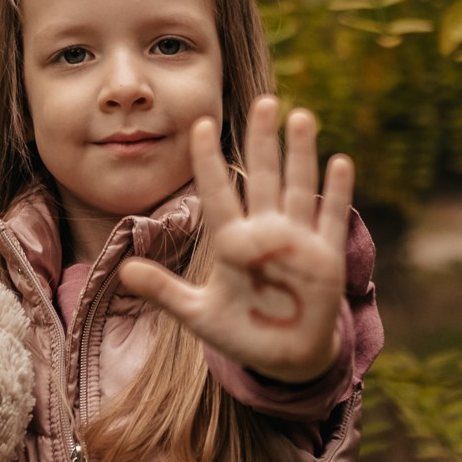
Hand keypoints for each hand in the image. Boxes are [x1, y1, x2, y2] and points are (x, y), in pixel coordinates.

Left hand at [121, 95, 350, 382]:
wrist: (283, 359)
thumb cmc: (240, 331)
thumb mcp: (197, 314)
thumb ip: (164, 291)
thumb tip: (123, 272)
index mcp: (231, 241)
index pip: (217, 192)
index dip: (208, 161)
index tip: (197, 125)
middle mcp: (265, 232)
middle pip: (263, 177)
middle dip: (263, 141)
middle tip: (264, 101)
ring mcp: (297, 242)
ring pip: (297, 188)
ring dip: (301, 154)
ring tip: (301, 116)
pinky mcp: (325, 259)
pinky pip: (330, 219)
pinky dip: (334, 193)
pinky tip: (339, 161)